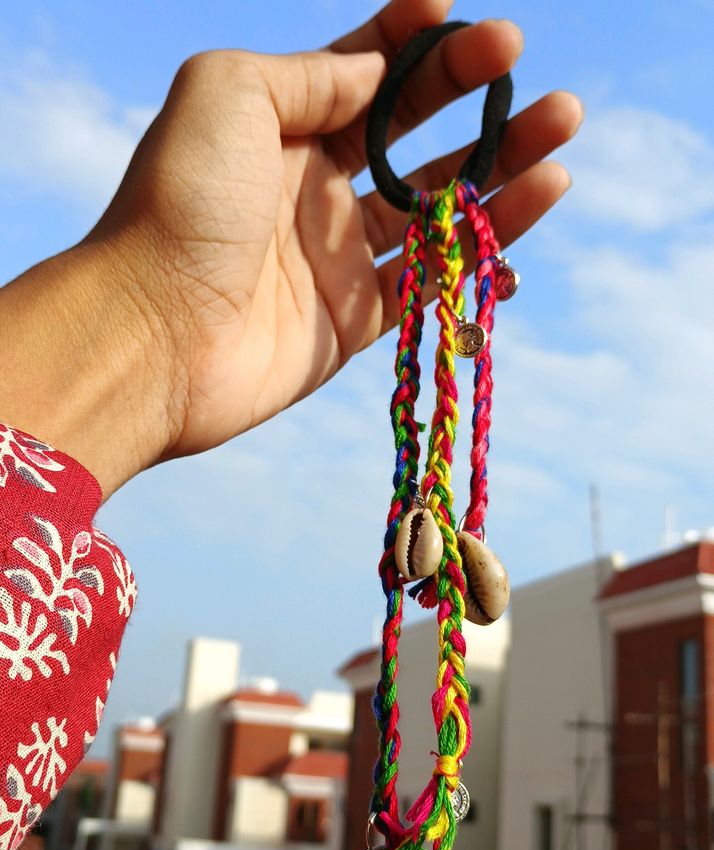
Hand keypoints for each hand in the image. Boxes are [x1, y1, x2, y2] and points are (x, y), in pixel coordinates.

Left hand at [0, 0, 581, 496]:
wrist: (154, 334)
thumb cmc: (179, 203)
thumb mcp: (228, 92)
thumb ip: (310, 75)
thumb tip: (377, 72)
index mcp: (280, 128)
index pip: (366, 74)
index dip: (421, 46)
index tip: (471, 24)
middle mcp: (312, 188)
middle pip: (415, 138)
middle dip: (479, 106)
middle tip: (540, 88)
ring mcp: (336, 255)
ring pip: (436, 211)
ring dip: (500, 179)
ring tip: (561, 145)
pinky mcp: (353, 319)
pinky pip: (431, 284)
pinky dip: (480, 259)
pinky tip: (523, 232)